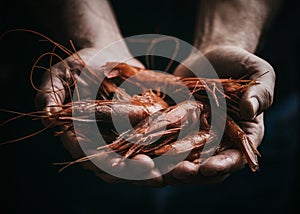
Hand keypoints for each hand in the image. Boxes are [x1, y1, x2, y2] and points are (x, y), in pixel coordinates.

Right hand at [35, 47, 165, 185]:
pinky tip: (182, 154)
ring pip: (136, 161)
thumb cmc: (79, 66)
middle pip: (116, 168)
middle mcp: (100, 143)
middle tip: (158, 177)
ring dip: (155, 170)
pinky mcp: (139, 130)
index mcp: (79, 136)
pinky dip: (166, 152)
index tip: (125, 166)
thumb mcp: (59, 75)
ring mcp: (121, 138)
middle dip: (136, 174)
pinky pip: (153, 145)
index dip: (107, 166)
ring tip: (174, 172)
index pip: (90, 159)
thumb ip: (50, 94)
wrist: (106, 58)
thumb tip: (46, 116)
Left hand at [166, 45, 274, 184]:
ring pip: (184, 161)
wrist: (209, 59)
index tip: (207, 167)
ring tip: (157, 168)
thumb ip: (261, 91)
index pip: (236, 158)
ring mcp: (196, 138)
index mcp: (243, 135)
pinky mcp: (176, 130)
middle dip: (193, 173)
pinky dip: (156, 151)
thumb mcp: (258, 72)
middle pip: (207, 168)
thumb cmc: (238, 64)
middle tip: (177, 171)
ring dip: (171, 168)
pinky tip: (144, 152)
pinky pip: (166, 144)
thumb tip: (251, 110)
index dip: (223, 165)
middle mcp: (219, 142)